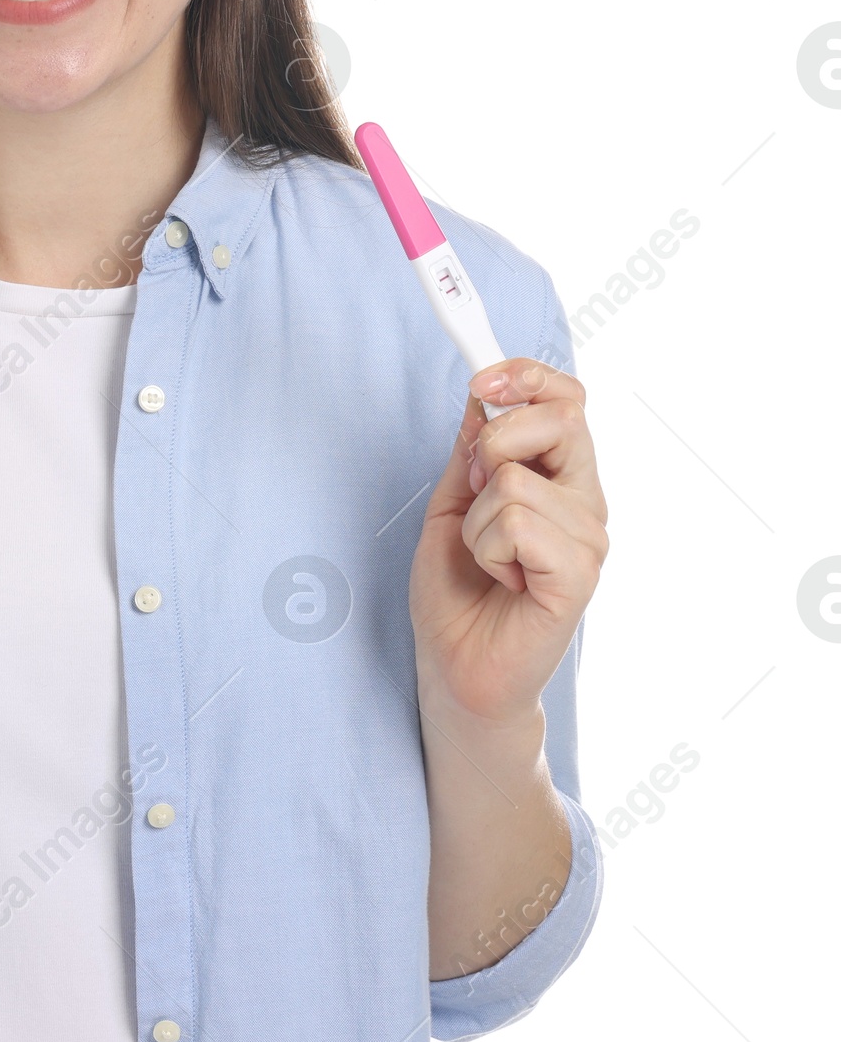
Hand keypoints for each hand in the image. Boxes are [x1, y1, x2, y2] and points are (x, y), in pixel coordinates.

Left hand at [409, 357, 607, 728]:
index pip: (568, 399)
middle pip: (560, 417)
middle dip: (496, 442)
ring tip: (489, 560)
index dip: (527, 375)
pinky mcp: (579, 576)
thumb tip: (483, 395)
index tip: (482, 382)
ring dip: (477, 520)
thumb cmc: (458, 590)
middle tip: (475, 493)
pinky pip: (518, 523)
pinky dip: (488, 549)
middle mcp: (586, 502)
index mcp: (560, 477)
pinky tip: (503, 580)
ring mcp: (590, 539)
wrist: (456, 666)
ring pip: (516, 479)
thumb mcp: (451, 502)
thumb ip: (471, 450)